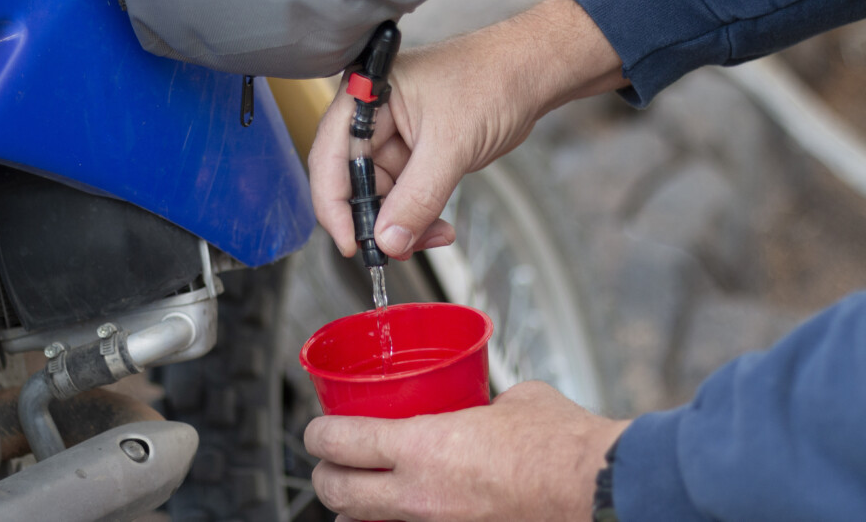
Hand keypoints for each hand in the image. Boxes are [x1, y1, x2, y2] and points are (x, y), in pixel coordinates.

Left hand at [304, 381, 630, 521]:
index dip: (316, 435)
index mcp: (423, 448)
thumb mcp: (509, 401)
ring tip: (356, 492)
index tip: (315, 429)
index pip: (341, 444)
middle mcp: (419, 495)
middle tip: (326, 460)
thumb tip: (481, 402)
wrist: (597, 487)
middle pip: (337, 494)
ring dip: (351, 509)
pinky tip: (399, 513)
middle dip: (322, 476)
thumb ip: (480, 402)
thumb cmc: (559, 444)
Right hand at [308, 0, 625, 259]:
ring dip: (402, 226)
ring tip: (432, 238)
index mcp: (364, 97)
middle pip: (351, 184)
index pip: (328, 158)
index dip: (334, 206)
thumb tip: (389, 240)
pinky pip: (405, 197)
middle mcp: (371, 118)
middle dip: (375, 222)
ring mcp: (394, 138)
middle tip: (395, 250)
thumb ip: (417, 197)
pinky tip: (438, 229)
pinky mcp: (416, 155)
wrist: (531, 75)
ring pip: (380, 197)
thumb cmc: (492, 79)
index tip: (351, 243)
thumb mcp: (451, 143)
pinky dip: (419, 218)